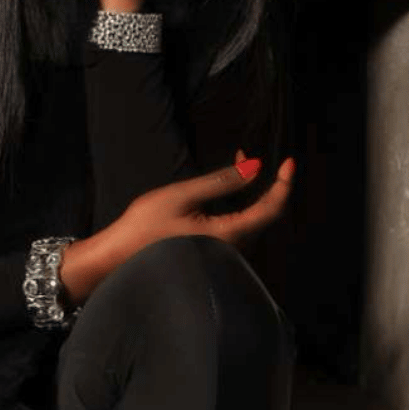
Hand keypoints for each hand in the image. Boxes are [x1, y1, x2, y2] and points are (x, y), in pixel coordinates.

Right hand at [120, 153, 294, 251]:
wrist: (118, 256)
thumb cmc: (146, 225)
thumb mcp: (182, 195)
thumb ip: (221, 182)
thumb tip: (255, 167)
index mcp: (228, 235)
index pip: (270, 209)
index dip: (284, 184)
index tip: (289, 162)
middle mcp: (232, 250)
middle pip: (263, 215)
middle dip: (263, 183)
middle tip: (244, 152)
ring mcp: (223, 255)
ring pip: (251, 220)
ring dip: (250, 192)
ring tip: (236, 162)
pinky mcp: (213, 254)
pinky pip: (238, 227)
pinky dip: (238, 204)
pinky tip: (224, 191)